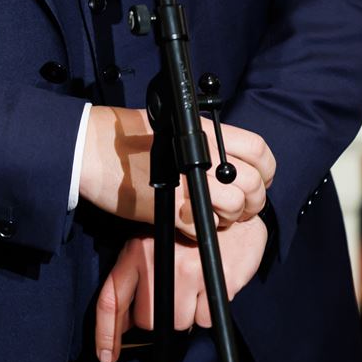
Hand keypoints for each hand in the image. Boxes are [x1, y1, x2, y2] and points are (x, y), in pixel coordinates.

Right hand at [80, 108, 275, 234]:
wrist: (94, 150)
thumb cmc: (130, 137)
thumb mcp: (178, 130)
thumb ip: (208, 145)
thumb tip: (234, 166)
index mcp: (208, 132)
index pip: (259, 150)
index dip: (267, 170)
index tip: (261, 182)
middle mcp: (204, 155)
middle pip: (253, 183)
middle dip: (254, 202)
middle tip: (243, 209)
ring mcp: (189, 182)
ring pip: (235, 207)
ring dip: (230, 218)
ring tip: (217, 217)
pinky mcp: (171, 209)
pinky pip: (205, 227)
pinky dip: (205, 230)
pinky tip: (193, 223)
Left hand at [95, 218, 269, 361]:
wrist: (232, 213)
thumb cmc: (188, 233)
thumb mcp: (153, 243)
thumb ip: (136, 279)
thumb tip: (123, 324)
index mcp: (139, 250)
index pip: (112, 299)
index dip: (106, 333)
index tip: (108, 356)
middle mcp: (162, 260)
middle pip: (147, 320)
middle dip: (159, 316)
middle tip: (173, 293)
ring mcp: (191, 270)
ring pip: (179, 323)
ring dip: (187, 312)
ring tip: (194, 284)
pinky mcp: (217, 279)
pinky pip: (206, 318)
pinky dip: (208, 310)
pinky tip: (209, 284)